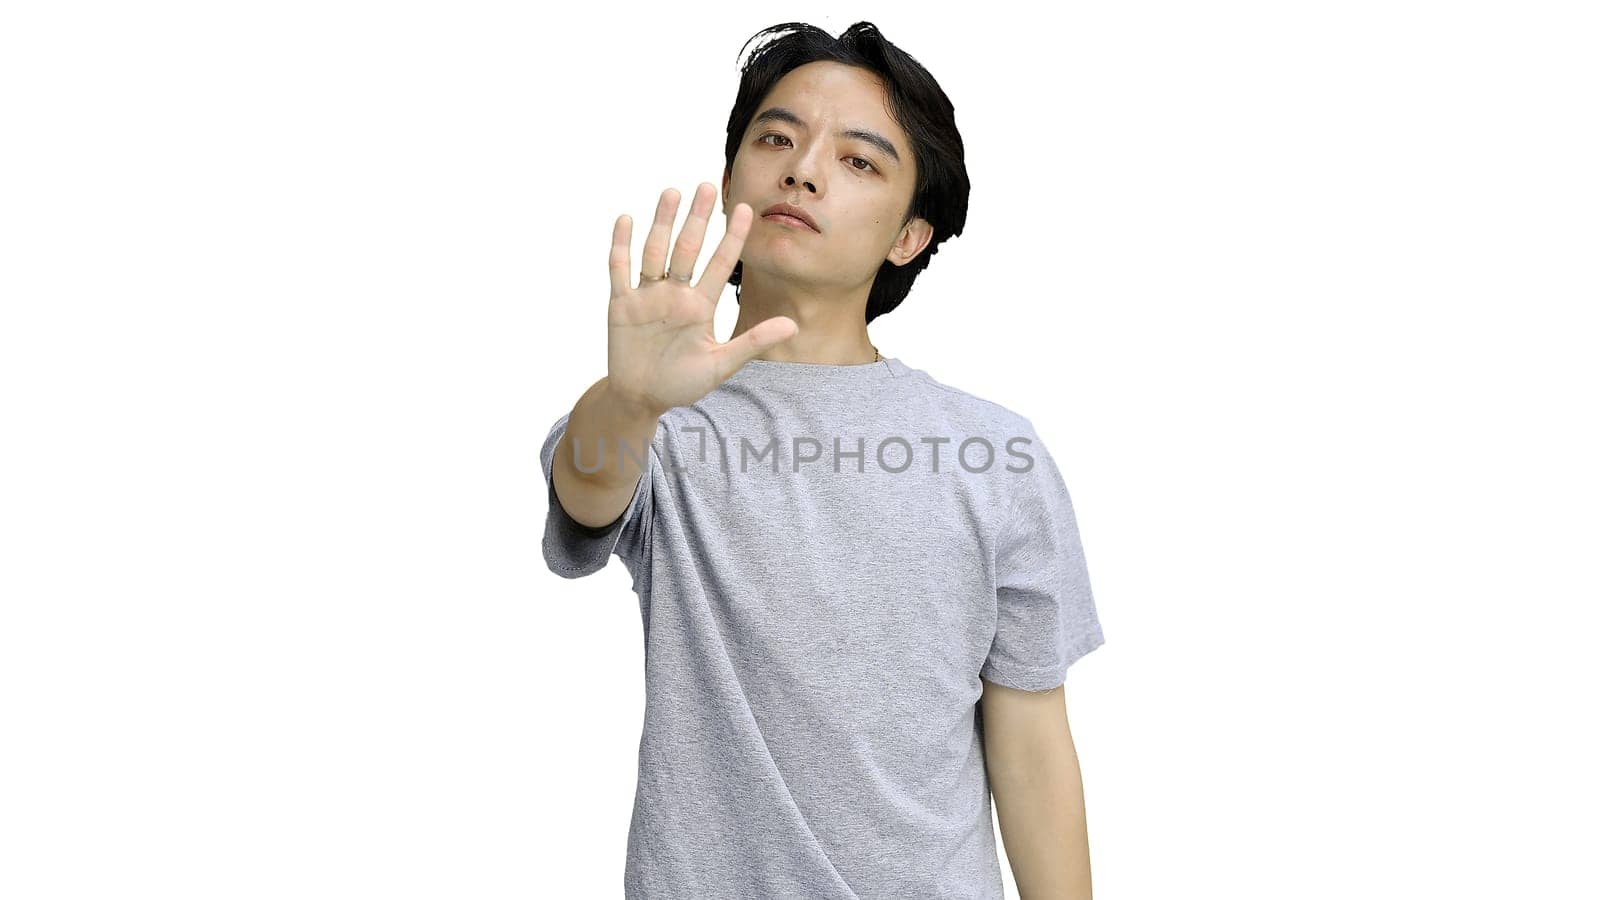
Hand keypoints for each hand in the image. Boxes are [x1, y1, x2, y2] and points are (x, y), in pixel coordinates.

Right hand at [606, 183, 797, 415]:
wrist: (642, 397)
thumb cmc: (682, 382)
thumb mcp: (721, 366)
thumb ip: (753, 342)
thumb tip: (793, 326)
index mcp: (701, 306)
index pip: (720, 265)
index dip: (732, 238)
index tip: (746, 210)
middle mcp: (675, 294)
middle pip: (688, 249)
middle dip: (697, 218)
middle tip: (707, 186)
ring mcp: (647, 297)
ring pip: (656, 251)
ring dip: (662, 223)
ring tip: (672, 192)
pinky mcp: (621, 305)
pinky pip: (620, 270)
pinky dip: (621, 246)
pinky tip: (626, 219)